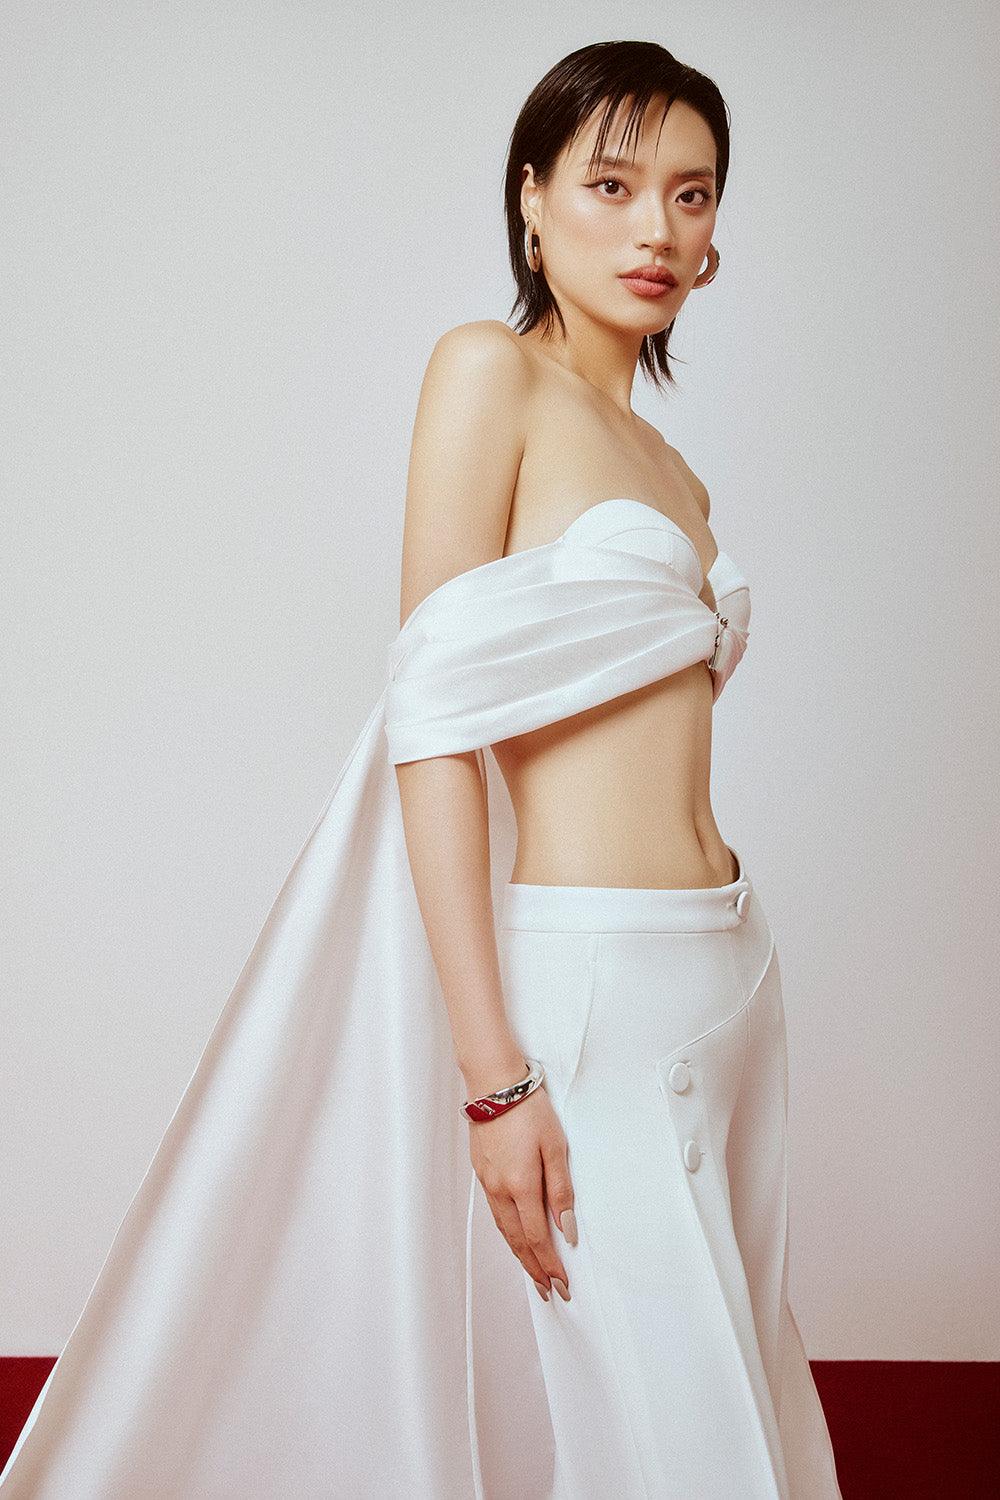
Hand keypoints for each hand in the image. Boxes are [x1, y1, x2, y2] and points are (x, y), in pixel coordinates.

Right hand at [468, 1085, 575, 1299]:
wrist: (495, 1084)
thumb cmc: (528, 1109)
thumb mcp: (555, 1146)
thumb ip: (561, 1190)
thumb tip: (567, 1227)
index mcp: (520, 1185)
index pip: (538, 1238)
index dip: (550, 1264)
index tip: (562, 1283)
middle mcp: (499, 1189)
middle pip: (518, 1241)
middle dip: (534, 1269)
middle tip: (548, 1291)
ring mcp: (487, 1182)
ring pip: (504, 1229)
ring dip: (520, 1254)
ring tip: (533, 1273)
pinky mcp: (481, 1172)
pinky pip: (496, 1213)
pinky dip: (508, 1232)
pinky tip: (515, 1236)